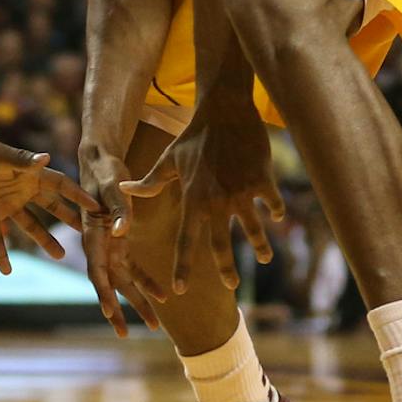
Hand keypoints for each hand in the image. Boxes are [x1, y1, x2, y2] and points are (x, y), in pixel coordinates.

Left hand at [0, 137, 100, 274]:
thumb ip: (20, 161)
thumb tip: (47, 159)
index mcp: (26, 172)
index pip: (59, 185)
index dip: (78, 196)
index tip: (98, 209)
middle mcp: (19, 189)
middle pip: (50, 207)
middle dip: (69, 219)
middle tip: (88, 235)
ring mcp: (3, 204)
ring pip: (29, 226)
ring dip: (43, 240)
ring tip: (58, 257)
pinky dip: (1, 254)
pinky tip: (8, 270)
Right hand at [77, 144, 159, 338]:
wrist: (101, 160)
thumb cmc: (104, 171)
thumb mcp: (111, 187)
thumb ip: (119, 210)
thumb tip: (124, 231)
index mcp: (93, 234)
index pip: (96, 270)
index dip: (102, 292)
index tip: (108, 313)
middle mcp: (99, 244)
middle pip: (108, 283)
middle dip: (118, 309)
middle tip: (124, 335)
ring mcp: (109, 245)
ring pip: (122, 280)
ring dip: (136, 301)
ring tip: (153, 325)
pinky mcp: (119, 241)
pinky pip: (132, 267)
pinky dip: (145, 281)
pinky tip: (161, 295)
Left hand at [120, 97, 280, 295]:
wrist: (224, 112)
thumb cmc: (194, 138)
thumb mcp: (168, 160)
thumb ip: (150, 181)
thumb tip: (124, 190)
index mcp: (192, 198)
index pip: (185, 240)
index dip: (182, 266)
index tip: (179, 290)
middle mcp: (216, 200)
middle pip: (220, 244)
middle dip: (226, 267)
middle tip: (230, 286)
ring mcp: (241, 191)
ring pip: (253, 228)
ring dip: (260, 245)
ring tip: (264, 258)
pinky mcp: (262, 180)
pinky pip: (273, 203)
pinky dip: (276, 211)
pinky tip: (278, 217)